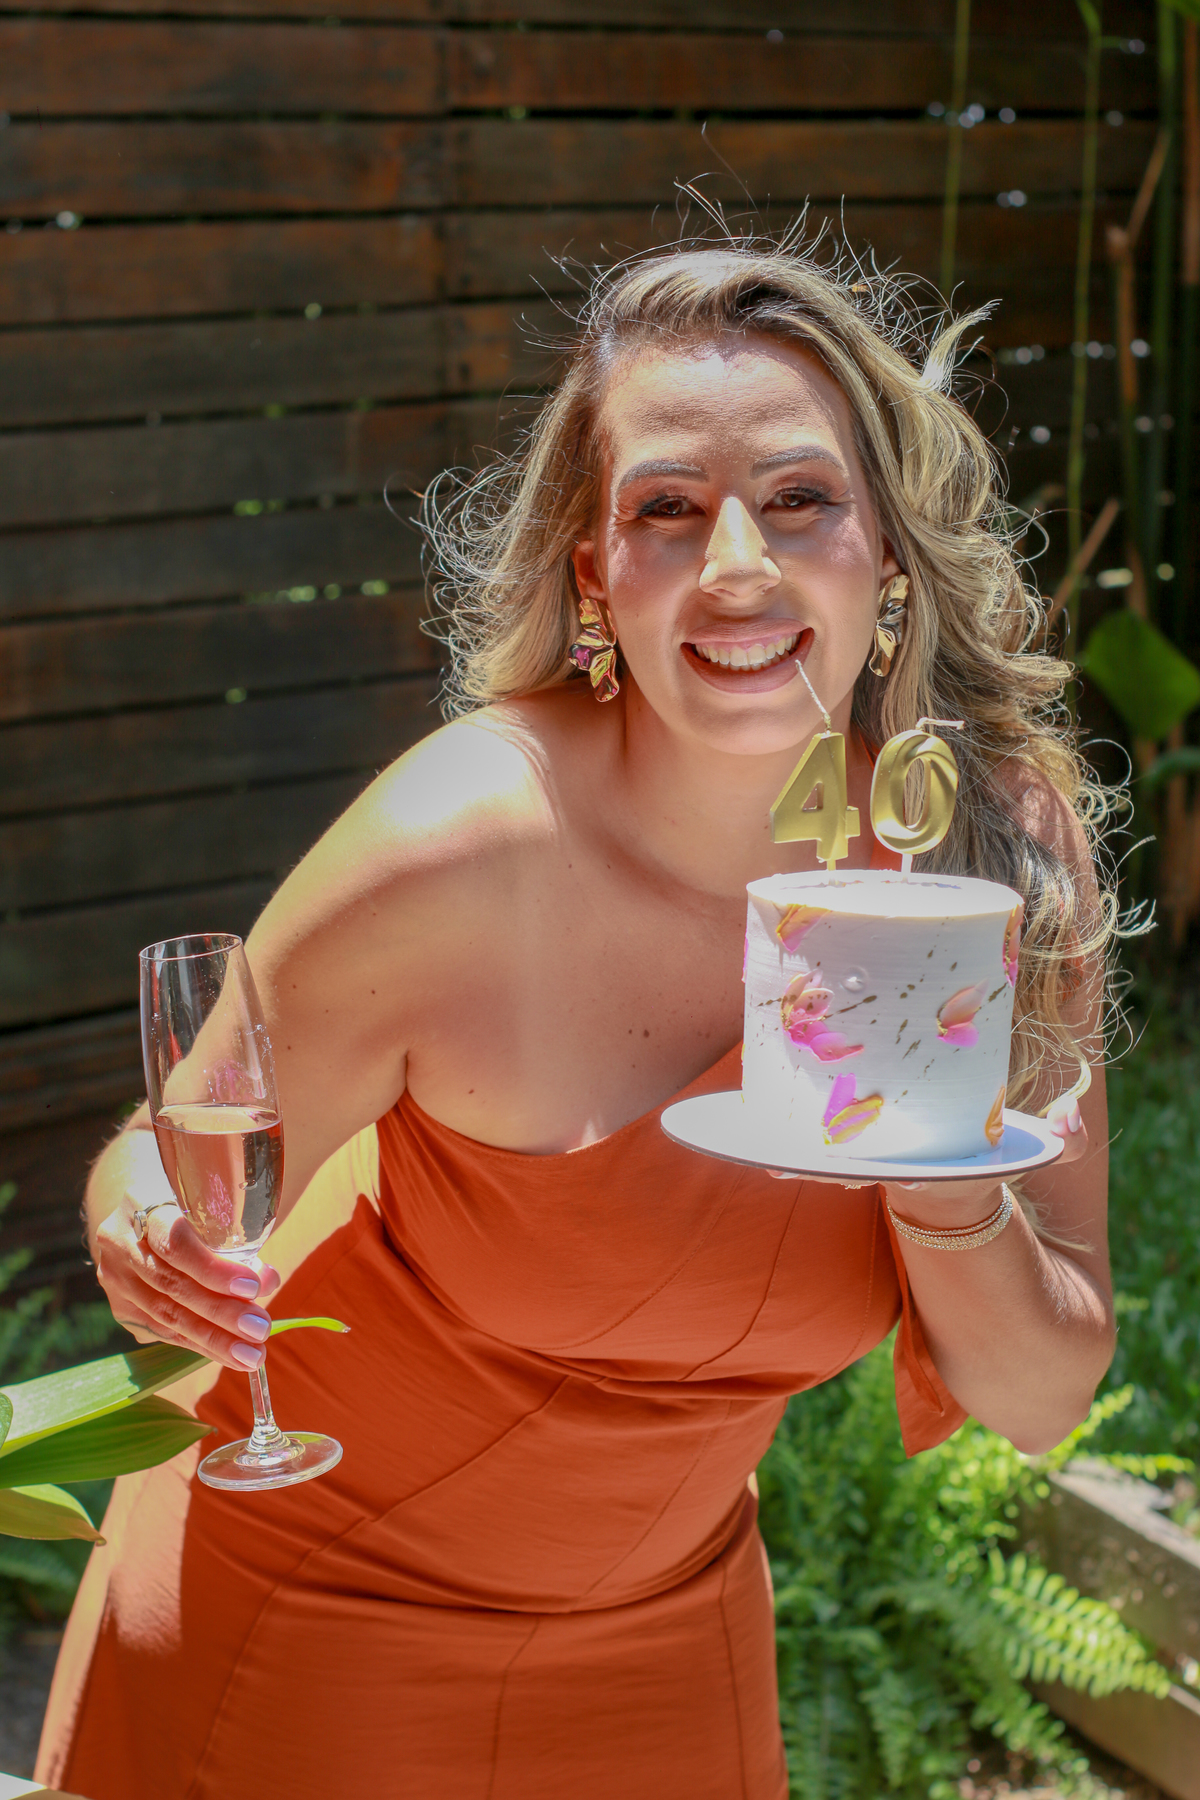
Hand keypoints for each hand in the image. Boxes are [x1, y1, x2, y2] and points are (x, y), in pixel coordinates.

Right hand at [94, 1199, 282, 1371]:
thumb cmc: (191, 1208)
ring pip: (166, 1316)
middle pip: (172, 1285)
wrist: (144, 1217)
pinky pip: (163, 1331)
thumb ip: (239, 1241)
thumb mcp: (211, 1209)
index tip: (252, 1287)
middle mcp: (120, 1242)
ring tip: (252, 1354)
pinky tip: (229, 1354)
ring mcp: (116, 1278)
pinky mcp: (121, 1307)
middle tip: (261, 1329)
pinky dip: (199, 1344)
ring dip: (214, 1339)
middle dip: (221, 1312)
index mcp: (142, 1204)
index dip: (212, 1268)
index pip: (174, 1242)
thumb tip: (268, 1281)